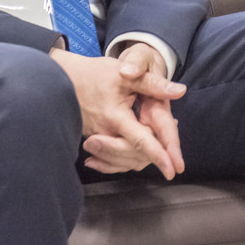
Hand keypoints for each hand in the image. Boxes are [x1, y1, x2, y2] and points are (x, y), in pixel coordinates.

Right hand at [50, 44, 185, 177]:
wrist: (64, 78)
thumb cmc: (95, 74)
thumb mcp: (126, 74)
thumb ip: (154, 84)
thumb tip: (180, 90)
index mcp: (116, 117)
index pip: (141, 142)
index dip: (159, 156)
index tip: (173, 170)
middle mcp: (105, 132)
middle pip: (134, 155)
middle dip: (155, 155)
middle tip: (171, 149)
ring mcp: (97, 138)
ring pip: (124, 160)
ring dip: (142, 156)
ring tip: (160, 145)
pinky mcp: (94, 139)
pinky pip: (112, 159)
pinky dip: (127, 159)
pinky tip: (136, 155)